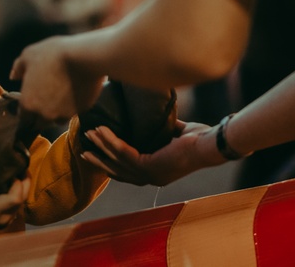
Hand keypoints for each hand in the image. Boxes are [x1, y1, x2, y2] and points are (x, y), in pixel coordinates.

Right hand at [0, 154, 29, 226]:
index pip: (16, 197)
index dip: (17, 181)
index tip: (11, 170)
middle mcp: (4, 217)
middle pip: (23, 196)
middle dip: (23, 179)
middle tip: (18, 166)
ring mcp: (8, 219)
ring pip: (24, 198)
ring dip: (22, 183)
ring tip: (14, 172)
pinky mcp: (11, 217)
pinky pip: (20, 201)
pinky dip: (19, 189)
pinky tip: (12, 181)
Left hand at [9, 36, 103, 120]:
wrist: (82, 56)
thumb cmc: (52, 54)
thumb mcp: (29, 55)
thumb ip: (18, 68)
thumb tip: (13, 77)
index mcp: (28, 104)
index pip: (23, 117)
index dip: (25, 110)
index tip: (29, 102)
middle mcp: (45, 114)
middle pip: (39, 123)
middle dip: (39, 115)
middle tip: (44, 101)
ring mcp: (64, 114)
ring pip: (57, 120)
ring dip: (56, 113)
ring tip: (59, 99)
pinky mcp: (81, 111)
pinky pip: (73, 113)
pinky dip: (71, 107)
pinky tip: (73, 94)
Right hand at [80, 121, 225, 185]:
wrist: (210, 143)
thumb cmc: (200, 137)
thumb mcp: (175, 132)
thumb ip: (161, 129)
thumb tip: (150, 115)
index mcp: (157, 173)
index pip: (129, 169)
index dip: (111, 161)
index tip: (97, 151)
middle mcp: (151, 178)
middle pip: (117, 170)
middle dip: (100, 160)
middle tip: (84, 150)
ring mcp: (150, 174)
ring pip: (117, 160)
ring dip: (101, 146)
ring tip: (88, 134)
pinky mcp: (149, 166)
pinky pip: (123, 152)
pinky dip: (110, 140)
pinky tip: (101, 129)